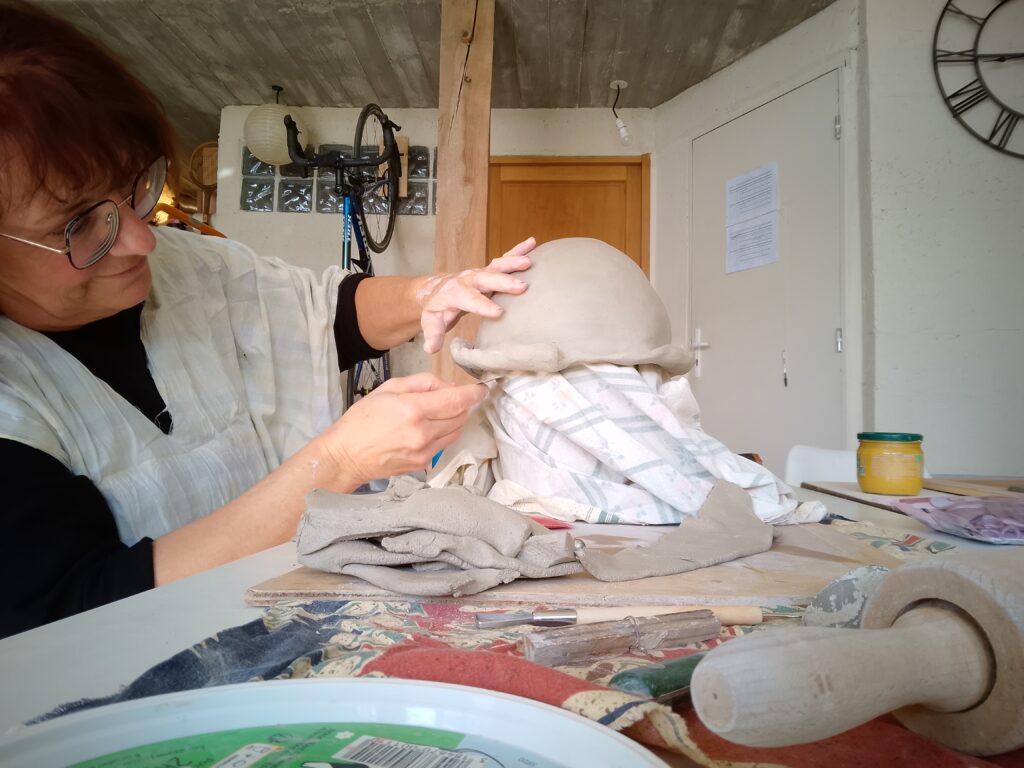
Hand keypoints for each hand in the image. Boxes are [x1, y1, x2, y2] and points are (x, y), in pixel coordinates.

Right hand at [317, 372, 486, 487]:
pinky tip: (430, 428)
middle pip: (460, 416)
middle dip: (462, 404)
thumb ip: (422, 383)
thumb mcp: (389, 388)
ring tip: (439, 412)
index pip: (456, 400)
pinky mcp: (424, 464)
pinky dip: (445, 433)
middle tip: (450, 397)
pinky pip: (445, 444)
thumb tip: (449, 386)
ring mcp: (425, 451)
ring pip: (456, 431)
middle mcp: (423, 432)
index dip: (474, 394)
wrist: (347, 456)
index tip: (482, 389)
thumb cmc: (363, 418)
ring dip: (456, 419)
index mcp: (413, 409)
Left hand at [417, 236, 535, 353]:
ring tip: (528, 262)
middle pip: (486, 279)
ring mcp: (481, 272)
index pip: (469, 299)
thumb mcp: (431, 321)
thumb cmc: (438, 307)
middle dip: (503, 282)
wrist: (438, 288)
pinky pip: (505, 258)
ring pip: (496, 265)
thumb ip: (433, 333)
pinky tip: (532, 243)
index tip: (498, 313)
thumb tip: (431, 348)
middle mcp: (469, 279)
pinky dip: (518, 249)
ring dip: (512, 262)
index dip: (482, 305)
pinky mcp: (490, 269)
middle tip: (521, 287)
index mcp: (455, 293)